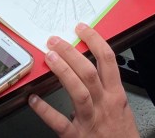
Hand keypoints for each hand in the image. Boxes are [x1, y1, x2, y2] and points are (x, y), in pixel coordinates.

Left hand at [29, 23, 138, 137]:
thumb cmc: (121, 136)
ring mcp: (90, 121)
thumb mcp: (120, 107)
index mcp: (116, 95)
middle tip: (55, 41)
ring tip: (49, 58)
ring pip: (78, 91)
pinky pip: (59, 122)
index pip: (108, 60)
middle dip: (71, 53)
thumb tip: (85, 66)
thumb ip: (106, 88)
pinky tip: (33, 99)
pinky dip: (45, 111)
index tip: (82, 29)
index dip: (94, 41)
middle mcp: (104, 105)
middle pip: (88, 72)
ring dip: (62, 72)